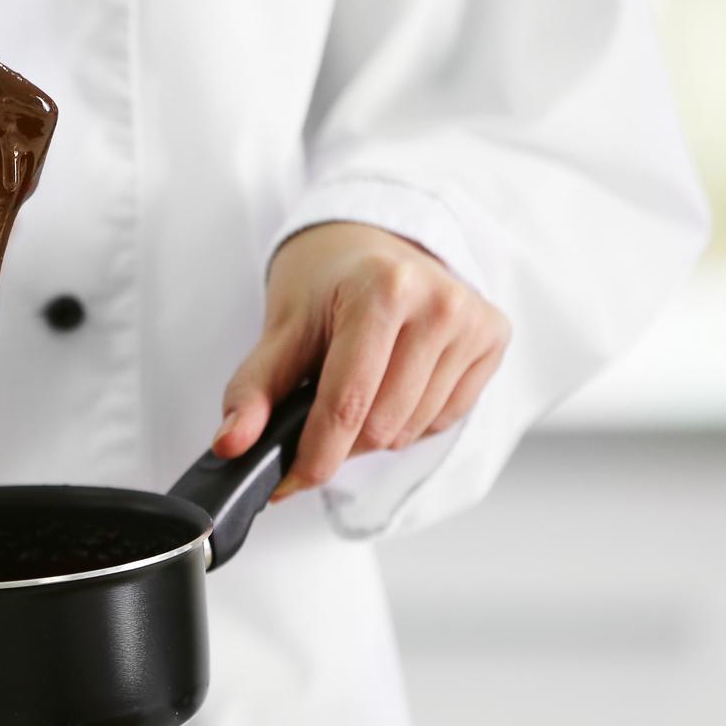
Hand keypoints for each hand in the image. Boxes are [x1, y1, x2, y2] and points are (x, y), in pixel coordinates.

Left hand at [211, 222, 509, 500]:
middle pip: (381, 426)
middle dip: (341, 439)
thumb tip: (231, 445)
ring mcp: (473, 320)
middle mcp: (438, 301)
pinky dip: (410, 419)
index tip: (288, 482)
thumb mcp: (281, 330)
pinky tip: (396, 381)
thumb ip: (253, 391)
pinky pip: (444, 419)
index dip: (315, 455)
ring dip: (375, 431)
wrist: (372, 244)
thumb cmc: (325, 287)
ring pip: (412, 430)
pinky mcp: (494, 337)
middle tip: (321, 411)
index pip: (347, 403)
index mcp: (382, 289)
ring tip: (360, 386)